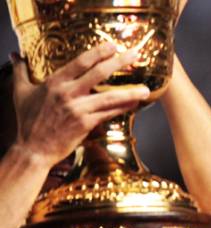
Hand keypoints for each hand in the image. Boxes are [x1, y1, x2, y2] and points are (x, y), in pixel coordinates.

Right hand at [12, 44, 147, 170]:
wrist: (33, 149)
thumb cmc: (28, 120)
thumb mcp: (20, 92)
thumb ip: (20, 71)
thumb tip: (15, 54)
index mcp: (54, 82)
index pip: (80, 62)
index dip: (98, 52)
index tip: (113, 46)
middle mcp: (67, 93)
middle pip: (99, 73)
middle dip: (119, 62)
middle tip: (135, 55)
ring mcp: (78, 109)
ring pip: (109, 97)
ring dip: (130, 92)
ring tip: (146, 89)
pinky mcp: (85, 124)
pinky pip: (109, 114)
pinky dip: (123, 108)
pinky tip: (135, 104)